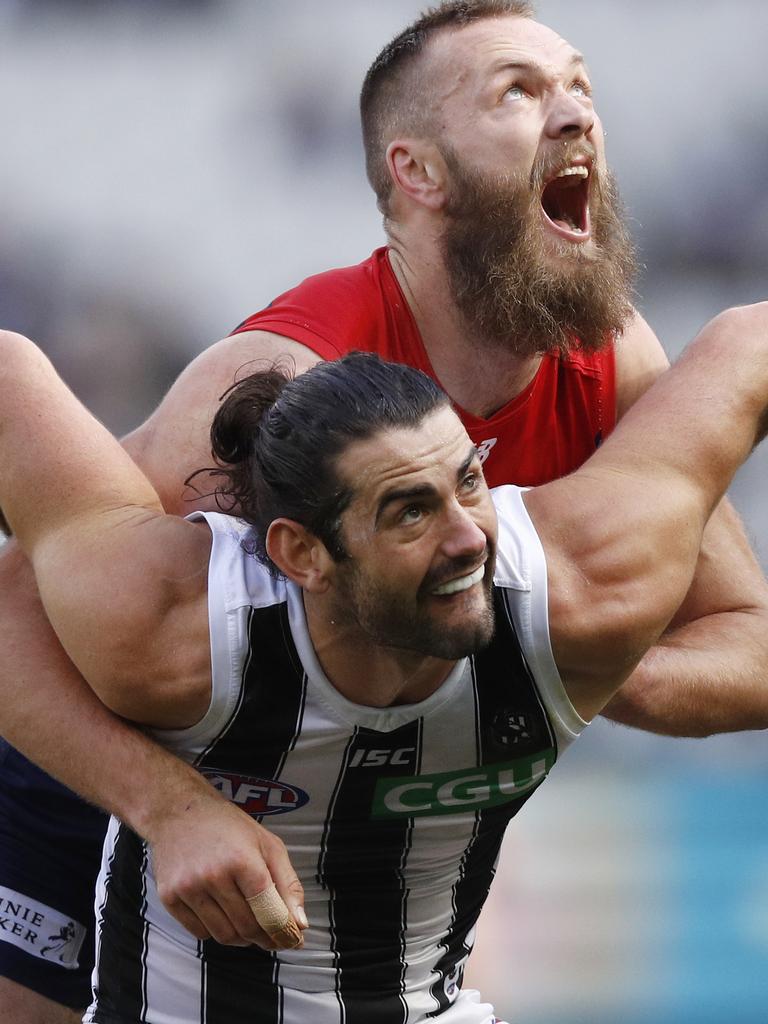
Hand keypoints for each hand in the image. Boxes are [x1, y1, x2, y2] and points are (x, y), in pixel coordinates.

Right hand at [145, 784, 306, 949]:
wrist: (179, 810)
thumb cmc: (228, 826)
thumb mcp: (268, 844)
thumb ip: (288, 884)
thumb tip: (299, 924)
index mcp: (242, 860)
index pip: (269, 913)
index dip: (284, 933)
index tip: (293, 940)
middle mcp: (213, 876)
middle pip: (247, 928)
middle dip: (265, 937)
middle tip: (273, 936)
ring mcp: (188, 888)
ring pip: (224, 936)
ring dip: (242, 938)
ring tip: (250, 926)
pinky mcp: (170, 897)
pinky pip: (200, 933)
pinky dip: (217, 932)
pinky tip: (224, 916)